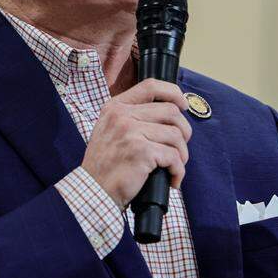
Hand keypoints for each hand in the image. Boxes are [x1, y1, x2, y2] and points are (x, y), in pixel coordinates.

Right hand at [81, 79, 191, 207]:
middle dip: (183, 131)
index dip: (173, 93)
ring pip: (175, 135)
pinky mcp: (141, 152)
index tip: (183, 105)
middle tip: (180, 148)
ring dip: (182, 154)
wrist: (94, 191)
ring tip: (175, 167)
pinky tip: (172, 179)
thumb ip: (132, 117)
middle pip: (171, 111)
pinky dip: (178, 170)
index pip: (151, 86)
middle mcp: (122, 115)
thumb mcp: (110, 130)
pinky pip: (173, 157)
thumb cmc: (105, 165)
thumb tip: (170, 112)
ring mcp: (131, 132)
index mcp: (116, 107)